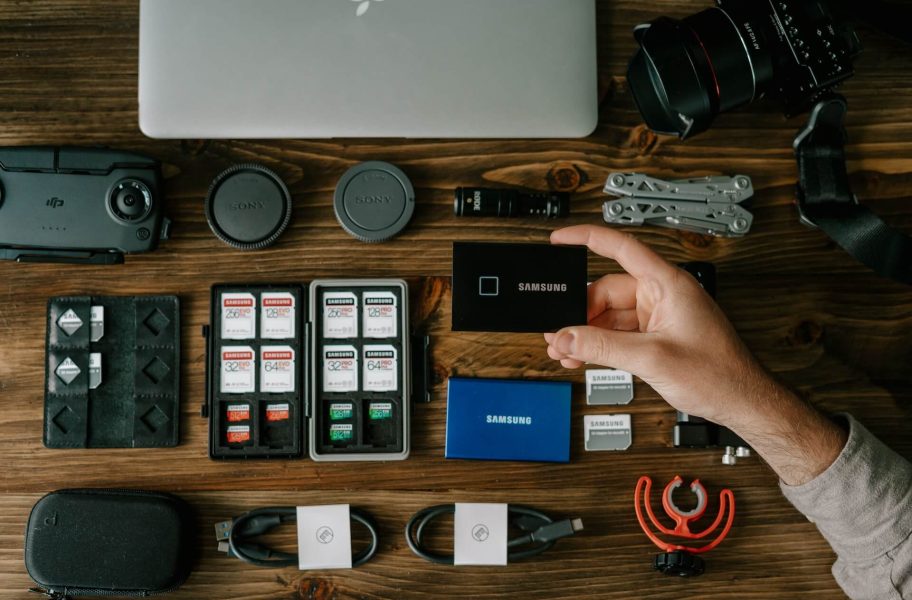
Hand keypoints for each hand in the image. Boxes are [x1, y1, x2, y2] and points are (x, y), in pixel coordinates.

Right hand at [543, 225, 780, 427]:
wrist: (741, 402)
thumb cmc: (718, 375)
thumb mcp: (651, 358)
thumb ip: (603, 346)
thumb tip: (567, 337)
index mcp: (668, 284)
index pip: (621, 248)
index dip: (587, 238)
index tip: (560, 239)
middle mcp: (663, 295)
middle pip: (607, 290)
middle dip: (580, 312)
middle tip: (558, 331)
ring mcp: (659, 316)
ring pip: (610, 315)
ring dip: (586, 332)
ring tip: (564, 349)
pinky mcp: (657, 336)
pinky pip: (619, 333)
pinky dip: (600, 344)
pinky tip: (582, 356)